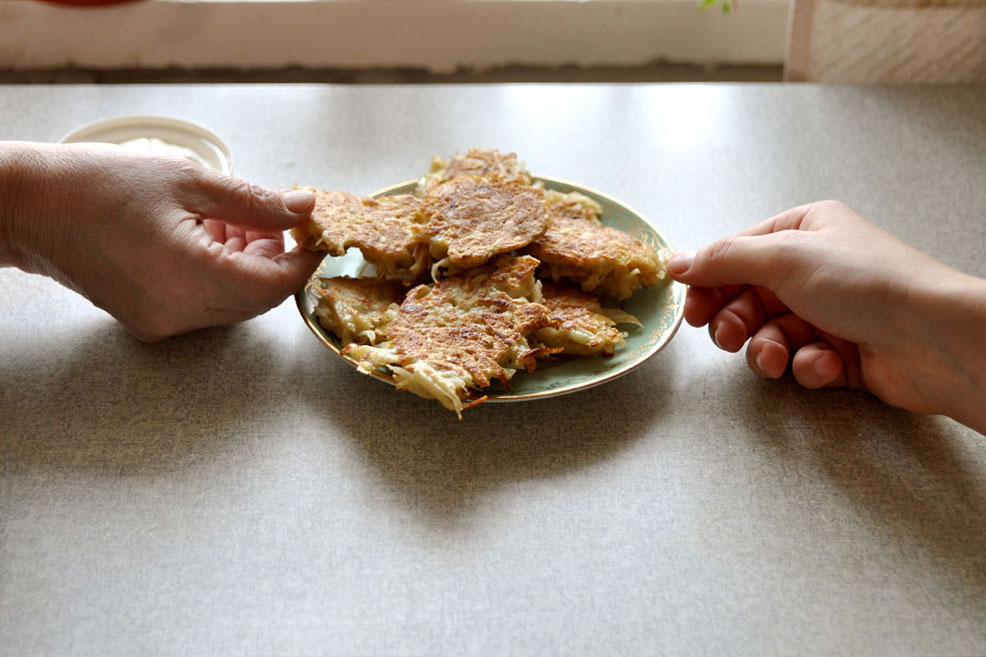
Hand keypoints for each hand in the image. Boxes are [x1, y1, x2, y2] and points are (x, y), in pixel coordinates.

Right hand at [1, 141, 322, 339]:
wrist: (30, 206)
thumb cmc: (97, 184)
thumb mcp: (189, 181)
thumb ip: (255, 201)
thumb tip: (302, 209)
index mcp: (188, 277)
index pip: (274, 285)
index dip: (303, 260)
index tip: (314, 234)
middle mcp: (177, 312)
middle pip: (258, 299)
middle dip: (276, 260)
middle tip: (273, 220)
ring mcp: (162, 323)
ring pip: (234, 304)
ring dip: (249, 266)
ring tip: (233, 221)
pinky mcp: (150, 321)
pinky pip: (206, 305)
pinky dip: (221, 275)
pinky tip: (209, 238)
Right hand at [667, 200, 985, 431]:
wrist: (935, 339)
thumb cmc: (869, 284)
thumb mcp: (783, 256)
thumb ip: (723, 259)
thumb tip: (677, 261)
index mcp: (805, 231)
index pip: (738, 255)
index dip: (710, 283)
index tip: (692, 309)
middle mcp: (815, 269)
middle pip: (747, 299)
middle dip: (736, 323)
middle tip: (729, 337)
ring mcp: (829, 312)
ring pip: (769, 336)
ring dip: (768, 350)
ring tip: (779, 357)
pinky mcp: (841, 353)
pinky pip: (801, 361)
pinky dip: (807, 366)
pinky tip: (827, 363)